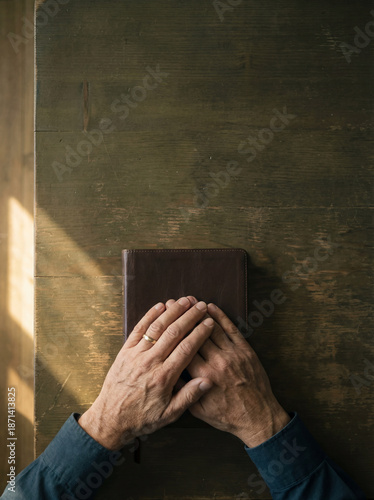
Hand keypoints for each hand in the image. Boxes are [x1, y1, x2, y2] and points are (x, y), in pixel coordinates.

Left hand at [78, 297, 213, 449]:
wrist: (110, 419)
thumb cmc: (142, 418)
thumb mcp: (169, 415)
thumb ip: (188, 396)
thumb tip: (208, 381)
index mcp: (164, 377)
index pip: (186, 348)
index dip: (199, 333)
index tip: (209, 322)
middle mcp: (150, 362)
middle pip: (173, 333)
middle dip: (189, 317)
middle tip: (201, 305)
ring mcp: (136, 355)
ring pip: (157, 327)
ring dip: (172, 311)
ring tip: (185, 300)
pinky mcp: (125, 351)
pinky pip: (139, 329)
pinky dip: (149, 315)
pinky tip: (160, 305)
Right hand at [167, 299, 289, 447]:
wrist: (258, 417)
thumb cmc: (226, 416)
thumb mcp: (199, 410)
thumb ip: (183, 392)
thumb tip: (168, 375)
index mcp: (203, 376)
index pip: (184, 349)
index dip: (173, 333)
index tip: (165, 321)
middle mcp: (217, 362)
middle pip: (196, 335)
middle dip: (184, 318)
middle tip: (173, 303)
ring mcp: (232, 354)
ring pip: (212, 328)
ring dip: (200, 313)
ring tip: (189, 301)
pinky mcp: (245, 350)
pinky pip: (231, 329)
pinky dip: (221, 316)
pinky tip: (211, 307)